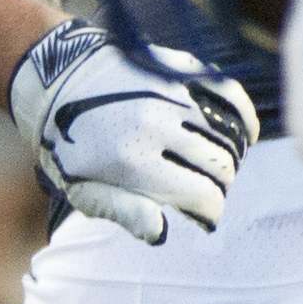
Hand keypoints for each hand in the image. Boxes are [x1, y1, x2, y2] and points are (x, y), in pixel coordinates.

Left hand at [7, 20, 256, 245]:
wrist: (57, 82)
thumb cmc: (71, 147)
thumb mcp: (82, 188)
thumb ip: (124, 211)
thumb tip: (161, 233)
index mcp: (132, 162)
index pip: (203, 195)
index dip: (210, 212)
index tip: (206, 217)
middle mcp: (156, 125)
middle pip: (221, 166)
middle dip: (221, 186)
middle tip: (209, 192)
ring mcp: (172, 94)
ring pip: (229, 134)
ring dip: (233, 156)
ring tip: (220, 169)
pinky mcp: (181, 70)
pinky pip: (231, 96)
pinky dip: (244, 118)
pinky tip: (245, 135)